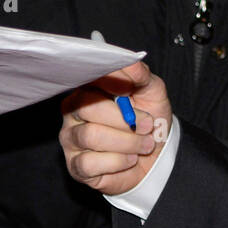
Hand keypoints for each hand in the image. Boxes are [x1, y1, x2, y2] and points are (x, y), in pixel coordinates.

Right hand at [60, 62, 171, 194]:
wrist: (156, 158)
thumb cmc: (149, 121)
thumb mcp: (152, 93)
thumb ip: (141, 75)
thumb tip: (132, 63)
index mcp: (90, 87)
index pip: (90, 77)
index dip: (113, 82)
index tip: (133, 92)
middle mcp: (74, 109)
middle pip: (88, 107)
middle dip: (125, 120)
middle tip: (147, 126)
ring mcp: (71, 137)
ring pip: (91, 136)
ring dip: (127, 142)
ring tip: (144, 145)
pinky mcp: (75, 165)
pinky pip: (90, 163)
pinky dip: (118, 162)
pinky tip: (129, 159)